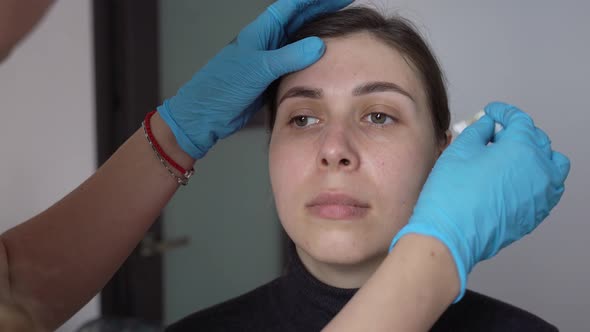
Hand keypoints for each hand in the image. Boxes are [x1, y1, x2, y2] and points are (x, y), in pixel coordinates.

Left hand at [157, 0, 353, 158]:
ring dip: (316, 31)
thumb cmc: (222, 87)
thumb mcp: (259, 69)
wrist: (206, 114)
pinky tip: (320, 58)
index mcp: (261, 32)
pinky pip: (294, 61)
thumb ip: (289, 56)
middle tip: (344, 4)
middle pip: (298, 18)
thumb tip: (319, 44)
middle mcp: (266, 42)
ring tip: (338, 26)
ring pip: (297, 39)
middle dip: (320, 9)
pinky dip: (309, 57)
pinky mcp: (269, 77)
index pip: (292, 7)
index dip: (315, 0)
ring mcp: (268, 59)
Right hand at [389, 102, 570, 301]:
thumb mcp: (460, 150)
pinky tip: (513, 179)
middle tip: (494, 134)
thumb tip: (488, 126)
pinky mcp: (536, 214)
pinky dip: (535, 178)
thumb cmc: (452, 195)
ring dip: (534, 156)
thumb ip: (479, 131)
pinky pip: (546, 190)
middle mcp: (540, 170)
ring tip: (512, 157)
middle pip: (537, 140)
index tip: (492, 112)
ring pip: (551, 166)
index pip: (519, 120)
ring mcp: (541, 195)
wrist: (451, 233)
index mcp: (523, 149)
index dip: (503, 112)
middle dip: (517, 132)